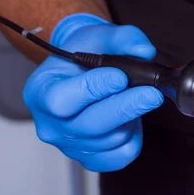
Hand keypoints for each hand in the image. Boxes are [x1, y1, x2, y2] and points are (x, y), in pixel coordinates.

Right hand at [23, 13, 163, 171]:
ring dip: (131, 118)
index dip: (94, 89)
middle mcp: (50, 125)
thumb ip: (124, 38)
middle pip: (91, 124)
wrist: (83, 73)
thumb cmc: (86, 55)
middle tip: (153, 94)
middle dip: (126, 107)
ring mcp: (70, 146)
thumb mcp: (99, 35)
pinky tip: (132, 119)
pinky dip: (133, 138)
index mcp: (40, 92)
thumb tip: (145, 51)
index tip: (120, 77)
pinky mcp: (91, 159)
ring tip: (135, 98)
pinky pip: (120, 156)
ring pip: (111, 139)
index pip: (62, 100)